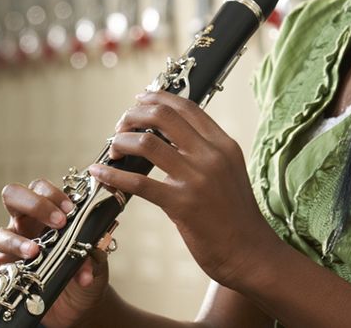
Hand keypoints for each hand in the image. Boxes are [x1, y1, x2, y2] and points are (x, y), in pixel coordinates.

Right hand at [0, 178, 110, 327]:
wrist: (83, 301)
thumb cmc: (87, 269)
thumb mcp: (96, 259)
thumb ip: (92, 251)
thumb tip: (92, 249)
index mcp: (47, 213)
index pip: (41, 188)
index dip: (53, 194)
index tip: (70, 210)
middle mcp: (26, 224)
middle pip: (15, 196)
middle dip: (34, 204)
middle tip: (57, 223)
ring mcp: (12, 246)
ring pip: (0, 232)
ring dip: (16, 241)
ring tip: (34, 253)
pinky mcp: (4, 271)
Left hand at [88, 90, 279, 288]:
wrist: (250, 252)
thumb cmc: (235, 215)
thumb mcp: (228, 171)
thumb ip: (204, 152)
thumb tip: (167, 137)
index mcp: (223, 144)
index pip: (186, 107)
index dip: (157, 98)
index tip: (138, 100)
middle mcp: (211, 155)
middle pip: (163, 116)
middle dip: (133, 116)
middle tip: (120, 126)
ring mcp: (197, 179)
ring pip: (147, 143)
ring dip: (121, 142)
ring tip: (113, 149)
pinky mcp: (182, 205)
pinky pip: (139, 183)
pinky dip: (113, 176)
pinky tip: (100, 174)